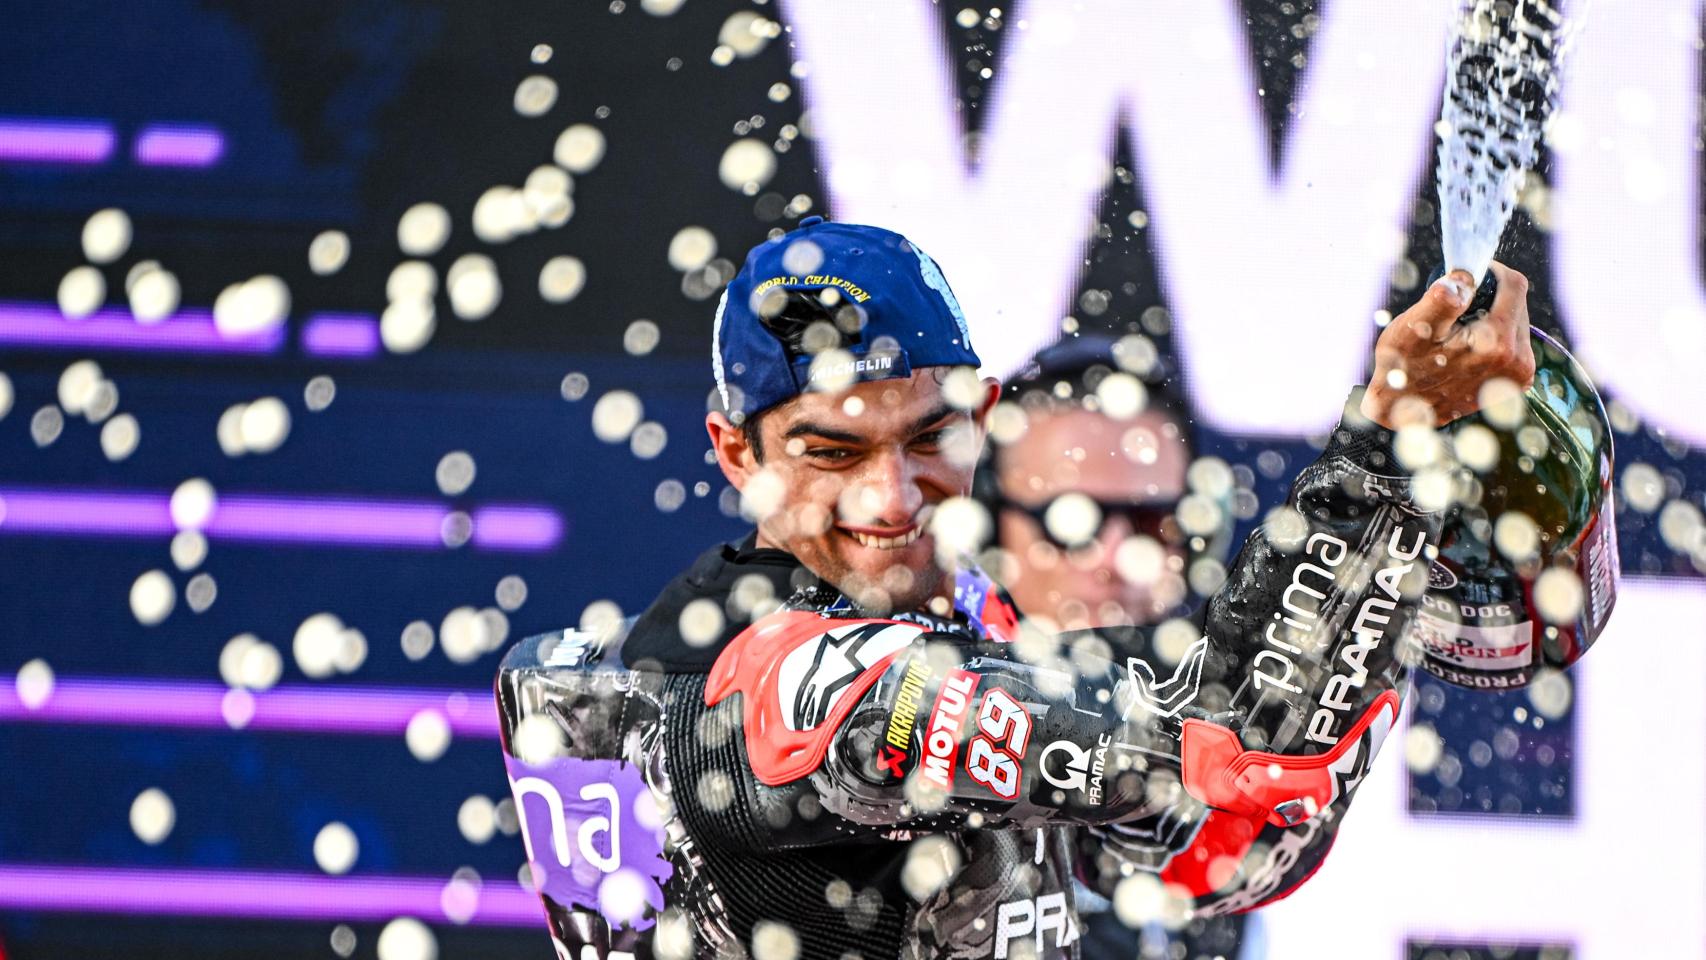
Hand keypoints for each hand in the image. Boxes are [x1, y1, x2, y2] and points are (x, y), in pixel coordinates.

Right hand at [1360, 261, 1536, 428]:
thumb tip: (1465, 277)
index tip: (1466, 278)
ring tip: (1458, 332)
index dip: (1491, 273)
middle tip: (1455, 310)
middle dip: (1490, 298)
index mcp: (1498, 343)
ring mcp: (1519, 375)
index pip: (1514, 285)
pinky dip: (1494, 337)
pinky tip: (1468, 347)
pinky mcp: (1515, 383)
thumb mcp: (1414, 328)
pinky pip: (1514, 343)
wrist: (1400, 409)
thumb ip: (1442, 300)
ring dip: (1492, 317)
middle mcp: (1518, 361)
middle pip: (1518, 303)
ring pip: (1516, 322)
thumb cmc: (1403, 367)